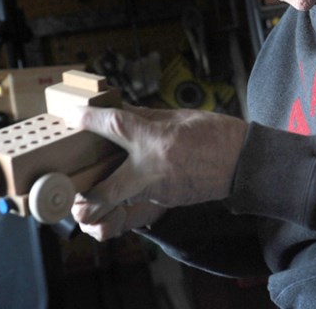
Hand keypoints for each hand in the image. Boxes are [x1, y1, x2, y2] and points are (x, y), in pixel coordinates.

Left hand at [63, 104, 247, 239]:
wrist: (244, 162)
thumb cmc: (215, 135)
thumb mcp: (179, 117)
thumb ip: (145, 117)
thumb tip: (120, 111)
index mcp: (155, 138)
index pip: (113, 126)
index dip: (88, 119)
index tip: (71, 115)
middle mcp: (151, 168)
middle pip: (102, 192)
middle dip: (82, 197)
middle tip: (71, 186)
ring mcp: (157, 189)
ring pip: (118, 203)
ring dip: (104, 200)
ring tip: (95, 188)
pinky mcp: (165, 201)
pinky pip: (138, 201)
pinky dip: (129, 195)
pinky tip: (130, 184)